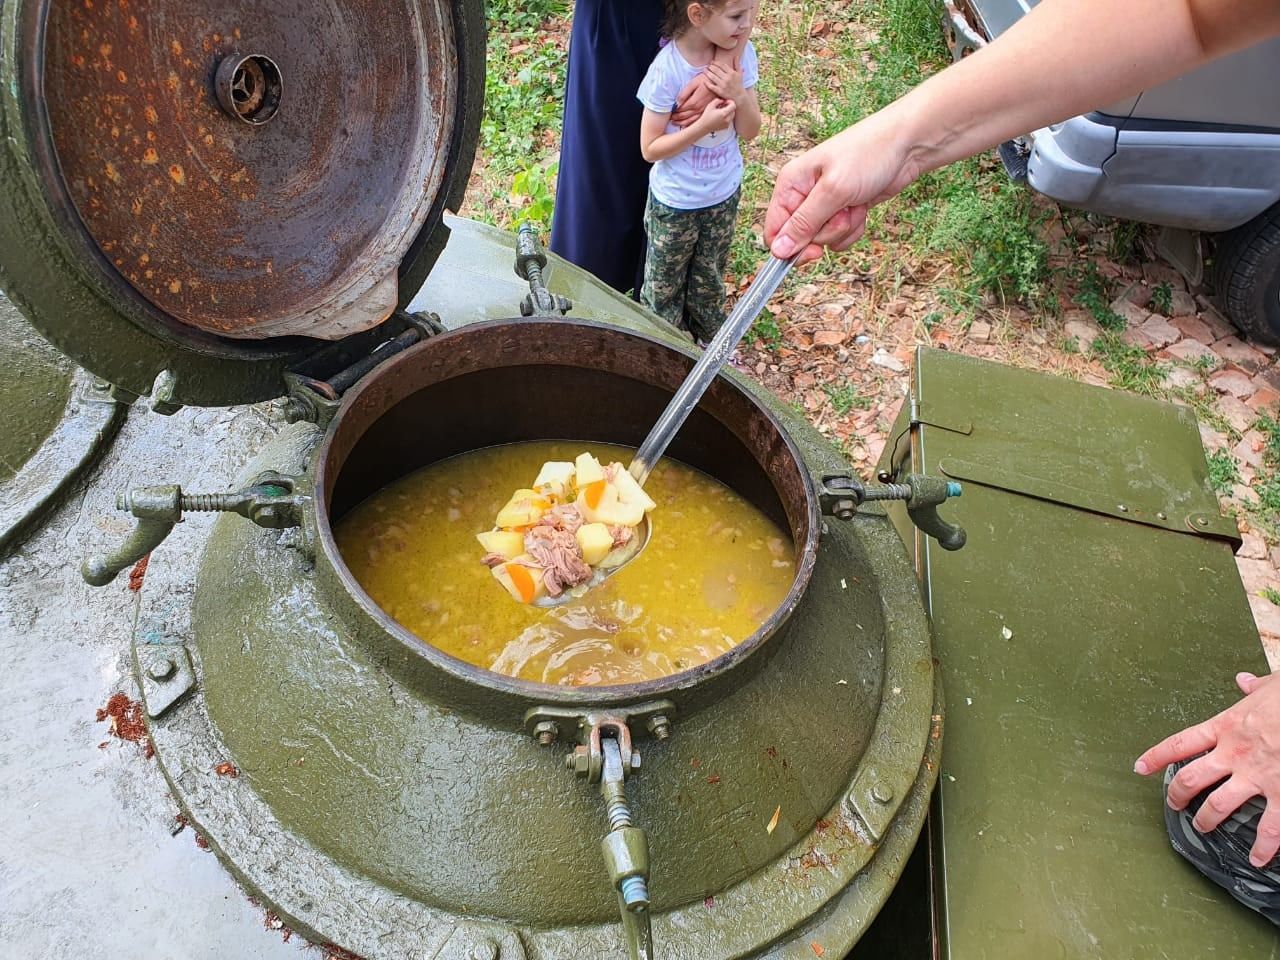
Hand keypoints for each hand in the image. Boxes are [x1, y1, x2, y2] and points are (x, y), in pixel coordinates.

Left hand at [673, 73, 713, 127]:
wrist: (718, 81)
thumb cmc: (705, 80)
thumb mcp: (693, 83)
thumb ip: (684, 94)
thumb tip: (677, 103)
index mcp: (694, 102)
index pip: (681, 110)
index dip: (674, 112)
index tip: (670, 113)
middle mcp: (698, 109)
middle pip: (684, 117)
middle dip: (676, 118)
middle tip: (671, 119)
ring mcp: (703, 111)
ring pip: (690, 121)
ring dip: (682, 123)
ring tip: (675, 123)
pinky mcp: (707, 112)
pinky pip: (697, 120)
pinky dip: (690, 124)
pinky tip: (686, 124)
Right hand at [697, 98, 736, 133]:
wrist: (704, 127)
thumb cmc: (706, 115)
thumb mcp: (710, 105)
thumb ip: (718, 100)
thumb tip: (723, 100)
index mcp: (724, 113)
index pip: (733, 105)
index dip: (730, 102)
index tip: (725, 102)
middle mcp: (727, 119)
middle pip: (733, 110)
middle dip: (729, 107)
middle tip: (723, 106)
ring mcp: (727, 124)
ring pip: (732, 115)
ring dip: (729, 112)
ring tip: (721, 111)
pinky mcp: (726, 127)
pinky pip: (730, 120)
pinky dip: (727, 117)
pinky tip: (721, 116)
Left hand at [705, 56, 744, 102]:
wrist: (739, 97)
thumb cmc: (739, 85)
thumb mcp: (740, 74)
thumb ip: (737, 64)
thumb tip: (736, 56)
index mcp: (732, 73)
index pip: (722, 65)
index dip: (716, 62)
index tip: (712, 61)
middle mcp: (727, 78)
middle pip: (716, 70)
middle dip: (710, 67)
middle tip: (707, 65)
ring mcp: (723, 85)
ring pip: (713, 77)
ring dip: (707, 72)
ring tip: (704, 70)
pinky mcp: (720, 92)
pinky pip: (711, 86)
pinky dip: (707, 83)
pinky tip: (703, 80)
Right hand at [764, 116, 922, 264]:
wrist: (906, 146)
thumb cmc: (867, 154)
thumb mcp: (833, 190)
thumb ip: (804, 223)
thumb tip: (778, 250)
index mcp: (790, 184)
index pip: (774, 230)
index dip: (790, 247)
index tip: (813, 252)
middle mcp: (803, 195)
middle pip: (800, 239)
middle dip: (825, 232)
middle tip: (841, 212)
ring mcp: (825, 205)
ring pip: (823, 240)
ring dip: (842, 229)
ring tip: (854, 203)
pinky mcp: (843, 211)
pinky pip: (840, 236)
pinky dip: (854, 227)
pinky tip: (862, 207)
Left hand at [1135, 670, 1279, 868]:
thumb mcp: (1272, 686)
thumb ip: (1254, 688)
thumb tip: (1244, 682)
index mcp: (1227, 726)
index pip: (1181, 743)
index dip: (1156, 756)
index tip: (1140, 767)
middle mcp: (1234, 754)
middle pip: (1191, 778)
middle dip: (1178, 794)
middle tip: (1173, 804)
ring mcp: (1257, 776)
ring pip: (1219, 806)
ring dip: (1208, 820)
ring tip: (1203, 828)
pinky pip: (1270, 827)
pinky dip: (1264, 847)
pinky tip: (1258, 858)